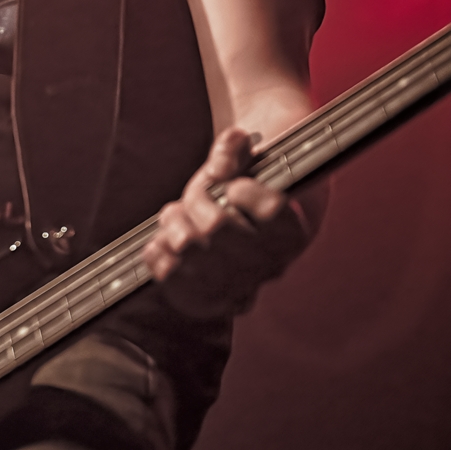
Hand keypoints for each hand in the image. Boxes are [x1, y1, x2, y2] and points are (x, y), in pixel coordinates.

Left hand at [141, 125, 313, 318]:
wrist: (238, 228)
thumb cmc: (243, 187)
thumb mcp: (245, 160)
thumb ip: (234, 148)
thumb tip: (219, 167)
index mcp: (292, 230)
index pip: (272, 210)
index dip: (245, 191)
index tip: (234, 186)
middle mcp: (271, 265)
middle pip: (218, 226)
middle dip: (197, 200)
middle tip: (196, 194)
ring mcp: (238, 287)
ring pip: (189, 249)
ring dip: (173, 223)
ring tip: (175, 216)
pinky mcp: (207, 301)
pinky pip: (169, 278)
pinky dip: (158, 253)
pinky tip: (161, 241)